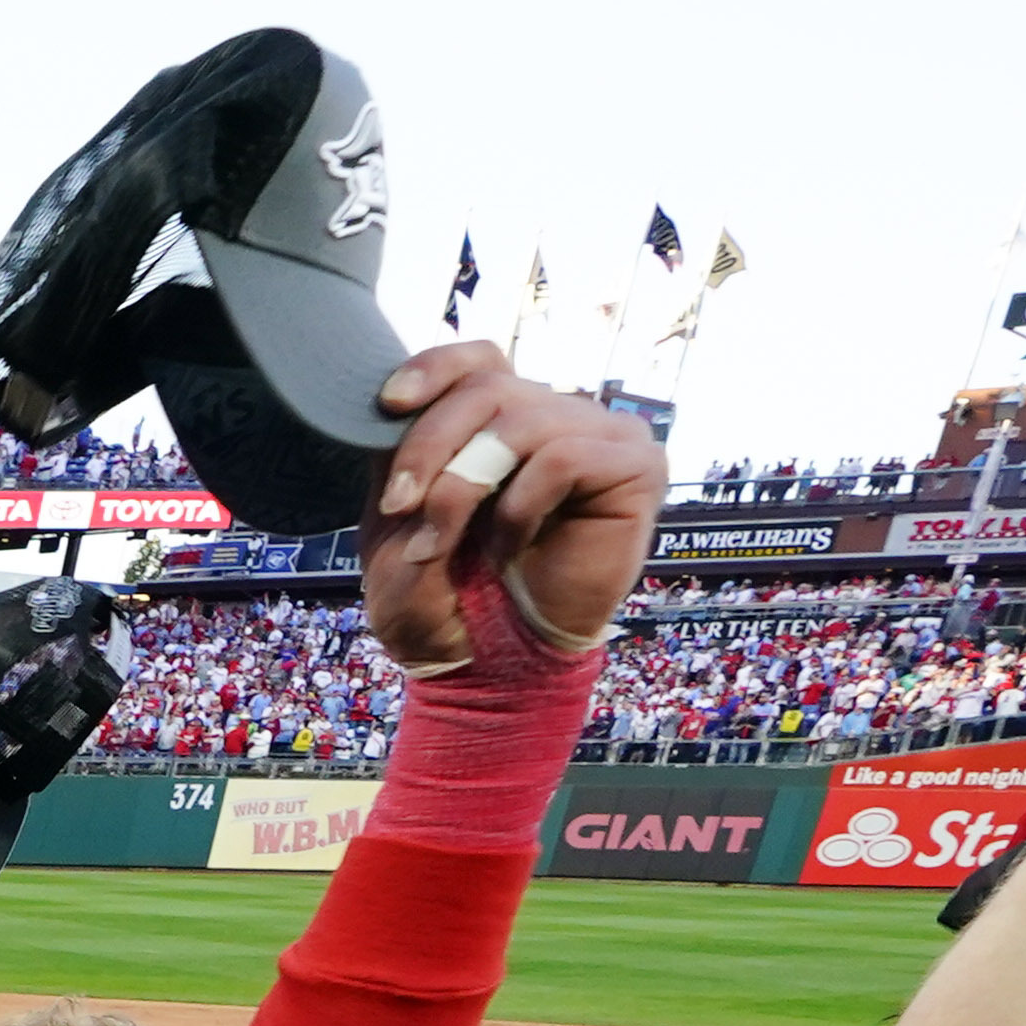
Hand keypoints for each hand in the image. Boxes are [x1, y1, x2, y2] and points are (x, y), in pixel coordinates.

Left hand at [354, 345, 662, 671]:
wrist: (490, 667)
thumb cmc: (446, 601)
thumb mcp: (399, 527)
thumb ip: (400, 463)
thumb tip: (394, 402)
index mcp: (500, 422)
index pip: (478, 359)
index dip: (433, 367)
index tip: (389, 403)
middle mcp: (554, 417)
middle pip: (488, 387)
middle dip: (430, 447)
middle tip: (399, 507)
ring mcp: (601, 436)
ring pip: (521, 419)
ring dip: (465, 485)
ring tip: (443, 543)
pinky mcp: (636, 466)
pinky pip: (563, 458)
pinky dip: (521, 506)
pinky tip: (510, 547)